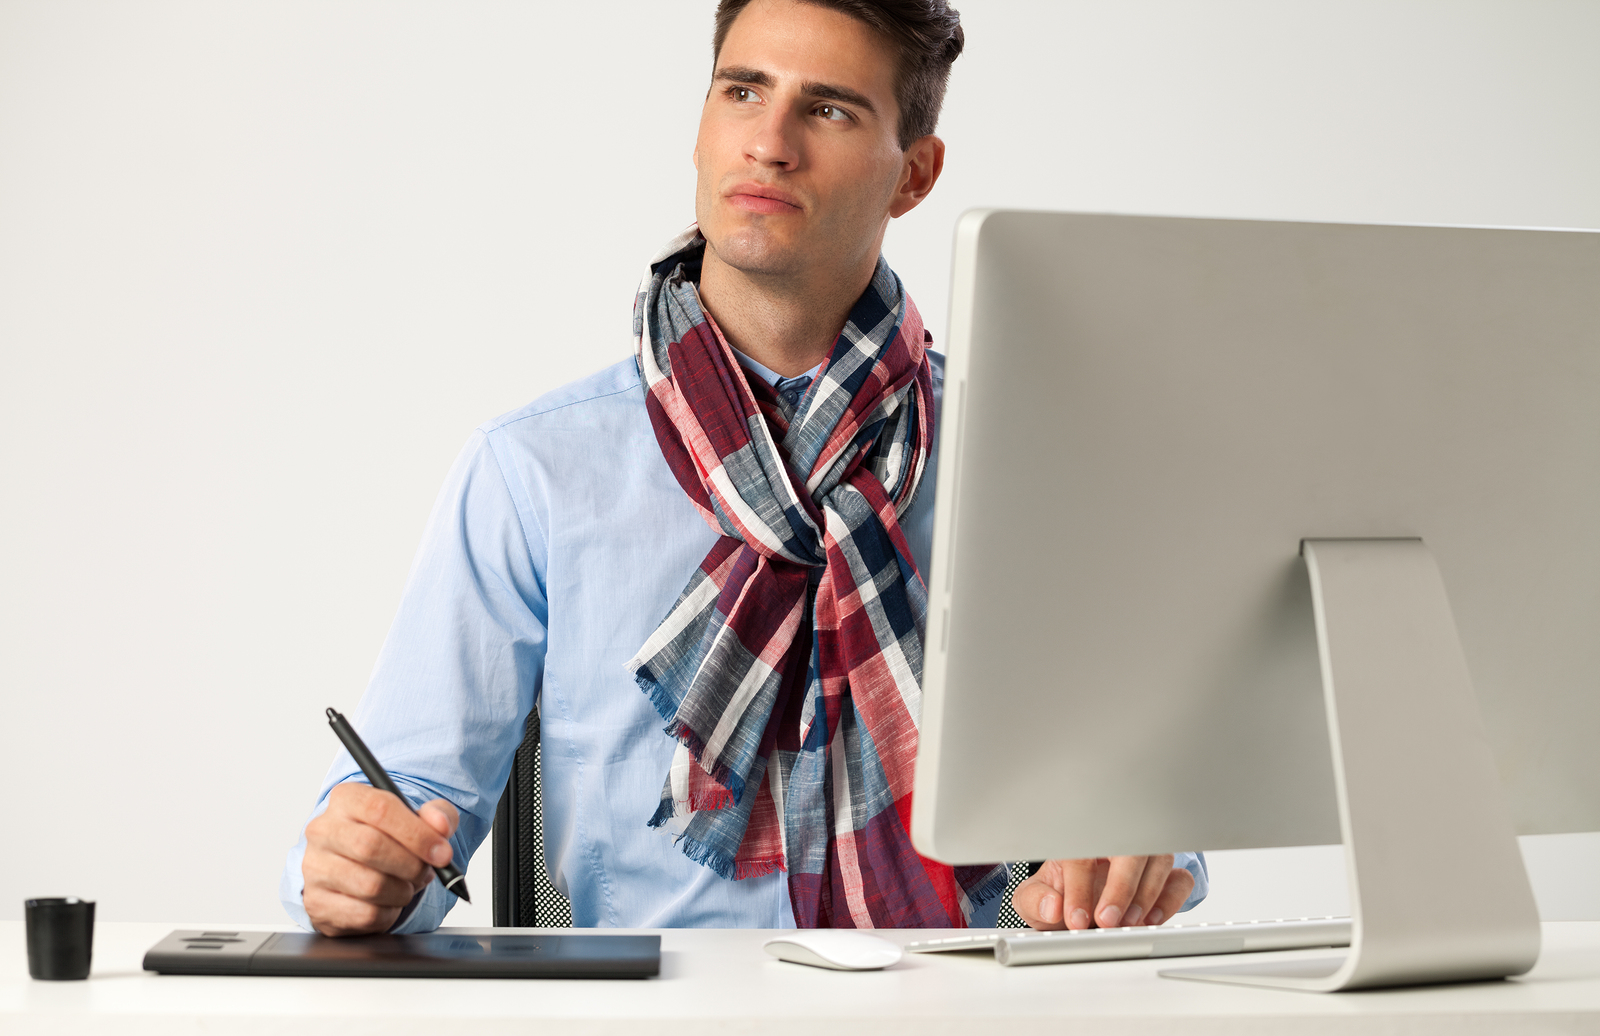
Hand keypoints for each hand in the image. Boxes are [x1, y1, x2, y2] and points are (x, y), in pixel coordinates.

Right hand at [302, 782, 459, 936]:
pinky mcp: (316, 903)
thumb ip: (438, 816)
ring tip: (408, 886)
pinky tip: (390, 902)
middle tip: (428, 872)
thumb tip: (441, 826)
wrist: (355, 868)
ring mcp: (314, 868)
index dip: (417, 834)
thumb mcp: (419, 819)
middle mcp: (323, 830)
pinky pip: (364, 914)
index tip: (442, 853)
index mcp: (346, 799)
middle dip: (411, 865)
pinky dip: (389, 913)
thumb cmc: (389, 838)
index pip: (380, 809)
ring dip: (402, 891)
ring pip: (369, 885)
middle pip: (370, 846)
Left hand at [1010, 856, 1194, 930]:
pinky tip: (1151, 919)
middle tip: (1106, 921)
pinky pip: (1180, 879)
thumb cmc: (1058, 894)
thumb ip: (1034, 901)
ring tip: (1128, 924)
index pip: (1081, 855)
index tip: (1075, 919)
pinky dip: (1171, 899)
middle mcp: (1113, 843)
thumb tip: (1051, 906)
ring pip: (1158, 860)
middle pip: (1128, 848)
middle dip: (1120, 888)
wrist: (1079, 904)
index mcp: (1077, 841)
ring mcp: (1141, 857)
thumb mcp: (1034, 897)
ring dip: (1146, 895)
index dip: (1079, 889)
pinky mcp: (1165, 875)